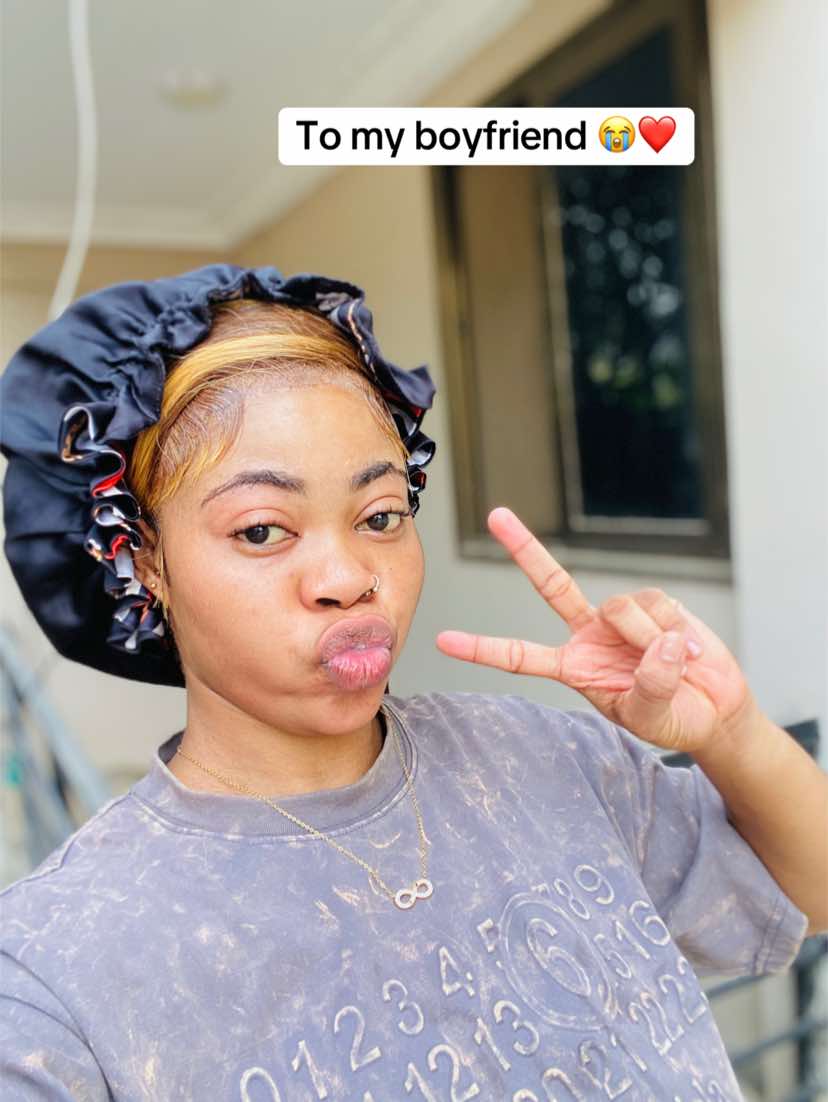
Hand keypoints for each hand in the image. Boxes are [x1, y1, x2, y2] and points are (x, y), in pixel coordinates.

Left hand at [435, 507, 755, 753]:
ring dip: (649, 639)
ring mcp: (620, 617)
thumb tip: (660, 644)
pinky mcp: (656, 604)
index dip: (483, 648)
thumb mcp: (650, 716)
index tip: (443, 640)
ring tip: (674, 665)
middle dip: (524, 547)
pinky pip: (656, 605)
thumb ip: (650, 684)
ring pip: (620, 607)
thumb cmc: (672, 718)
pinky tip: (690, 650)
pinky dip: (675, 630)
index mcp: (573, 666)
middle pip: (551, 584)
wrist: (713, 709)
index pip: (519, 656)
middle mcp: (588, 633)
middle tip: (495, 516)